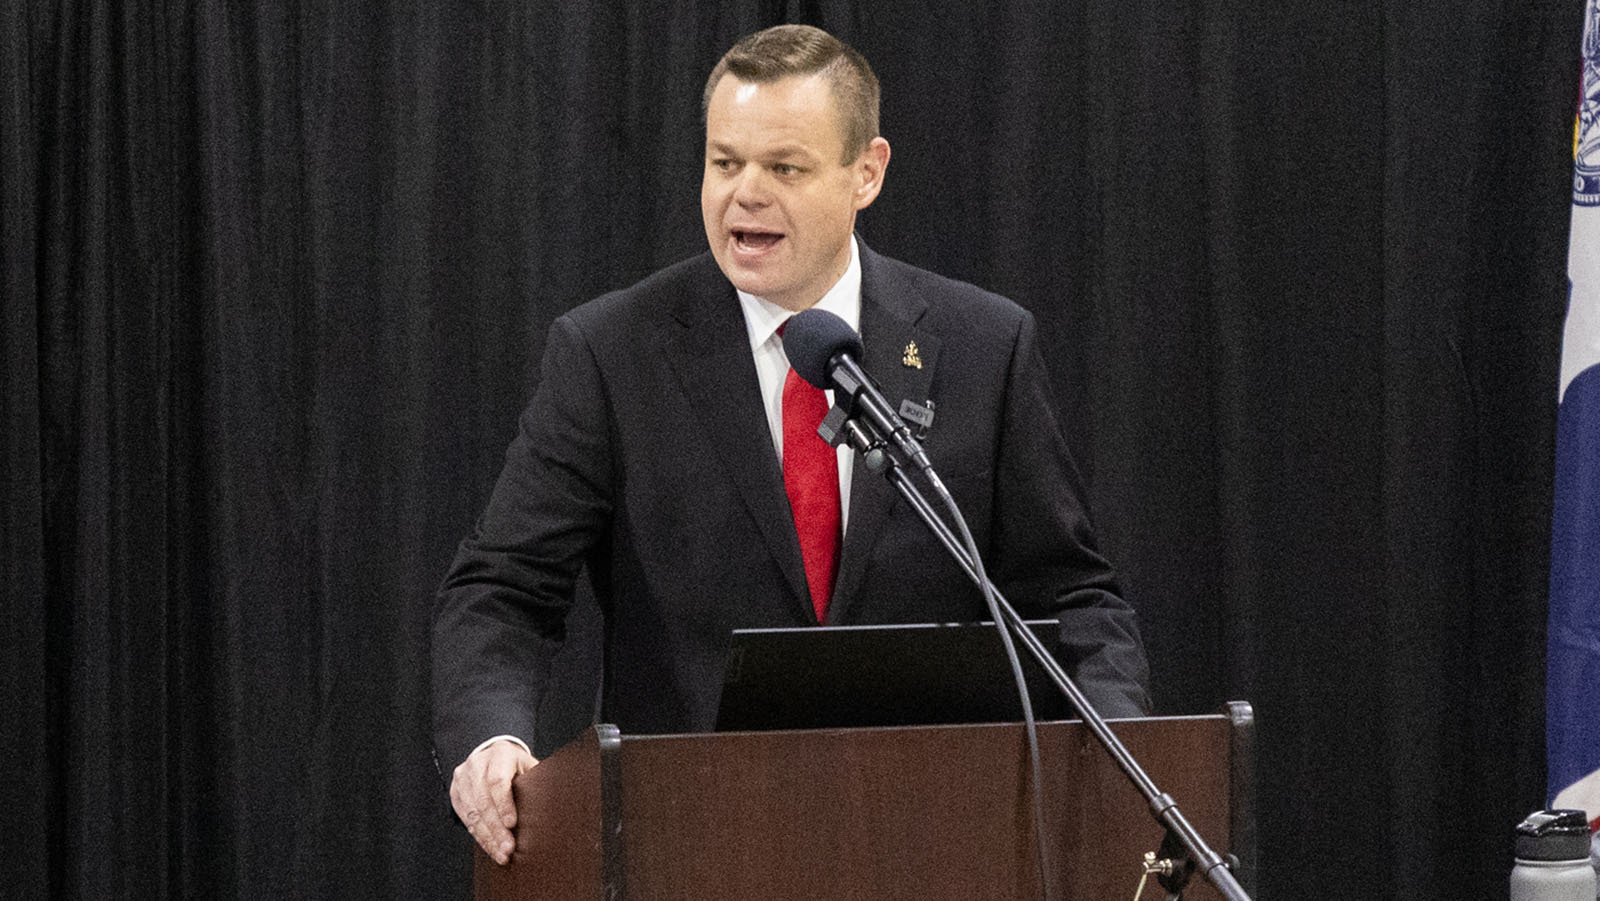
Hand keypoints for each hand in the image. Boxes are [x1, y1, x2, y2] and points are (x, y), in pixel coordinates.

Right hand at [450, 739, 537, 864]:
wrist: (493, 757)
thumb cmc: (516, 765)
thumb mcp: (529, 766)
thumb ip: (538, 780)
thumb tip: (555, 802)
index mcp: (499, 754)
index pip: (497, 780)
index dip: (504, 804)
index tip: (512, 824)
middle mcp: (477, 764)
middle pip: (483, 800)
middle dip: (496, 828)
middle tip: (508, 848)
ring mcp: (463, 778)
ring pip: (472, 813)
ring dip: (487, 837)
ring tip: (501, 853)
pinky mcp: (455, 793)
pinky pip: (465, 819)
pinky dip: (479, 836)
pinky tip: (490, 847)